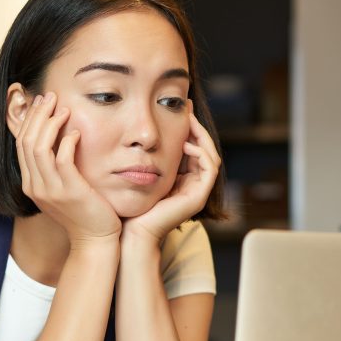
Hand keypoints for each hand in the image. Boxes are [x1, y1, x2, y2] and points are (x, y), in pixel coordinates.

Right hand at [16, 92, 121, 245]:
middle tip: (51, 97)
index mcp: (30, 184)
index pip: (21, 144)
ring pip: (39, 147)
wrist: (96, 240)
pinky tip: (77, 133)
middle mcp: (34, 186)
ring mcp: (50, 190)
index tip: (42, 102)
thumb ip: (55, 166)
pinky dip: (67, 141)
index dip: (30, 120)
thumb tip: (57, 137)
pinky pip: (61, 159)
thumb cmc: (84, 211)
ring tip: (64, 108)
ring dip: (50, 123)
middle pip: (26, 141)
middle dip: (38, 115)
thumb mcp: (62, 187)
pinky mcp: (69, 191)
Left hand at [122, 100, 220, 244]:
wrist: (131, 231)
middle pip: (204, 149)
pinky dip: (201, 153)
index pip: (193, 148)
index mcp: (181, 180)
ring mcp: (198, 192)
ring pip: (211, 156)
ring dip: (201, 137)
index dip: (189, 129)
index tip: (180, 109)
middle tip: (187, 109)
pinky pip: (210, 168)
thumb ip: (145, 156)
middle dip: (197, 128)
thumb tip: (139, 132)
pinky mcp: (198, 197)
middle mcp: (192, 185)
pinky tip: (186, 144)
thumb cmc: (129, 204)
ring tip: (188, 121)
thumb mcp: (138, 172)